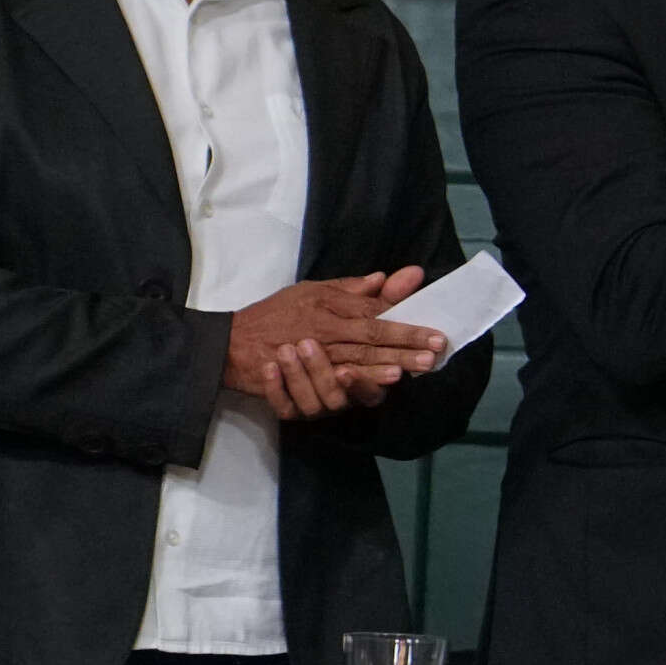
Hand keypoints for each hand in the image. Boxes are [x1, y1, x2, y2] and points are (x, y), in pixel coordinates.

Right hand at [224, 268, 447, 404]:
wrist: (229, 343)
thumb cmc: (275, 313)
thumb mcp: (311, 291)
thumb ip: (351, 288)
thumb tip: (386, 277)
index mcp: (329, 308)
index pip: (376, 316)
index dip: (406, 324)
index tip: (436, 332)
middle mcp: (323, 330)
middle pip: (369, 340)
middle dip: (404, 347)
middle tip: (435, 353)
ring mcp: (308, 357)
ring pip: (350, 362)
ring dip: (379, 367)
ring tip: (407, 371)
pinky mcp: (295, 378)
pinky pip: (322, 384)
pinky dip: (342, 385)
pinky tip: (364, 387)